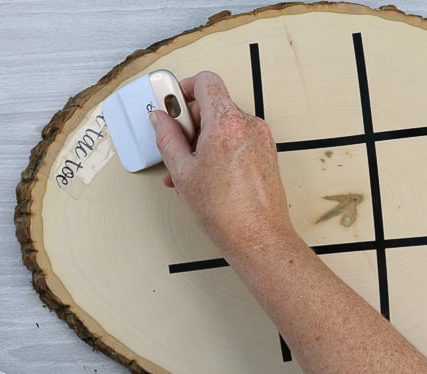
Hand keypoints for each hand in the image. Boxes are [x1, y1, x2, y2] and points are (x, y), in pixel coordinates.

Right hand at [149, 71, 296, 257]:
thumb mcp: (183, 172)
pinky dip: (218, 150)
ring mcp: (260, 139)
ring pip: (223, 126)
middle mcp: (248, 125)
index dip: (183, 88)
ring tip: (188, 170)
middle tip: (175, 146)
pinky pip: (236, 141)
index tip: (170, 103)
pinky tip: (206, 176)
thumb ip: (168, 139)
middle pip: (213, 105)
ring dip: (202, 141)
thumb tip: (161, 120)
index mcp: (227, 122)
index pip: (205, 82)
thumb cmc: (228, 213)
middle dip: (189, 123)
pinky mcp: (265, 154)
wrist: (258, 238)